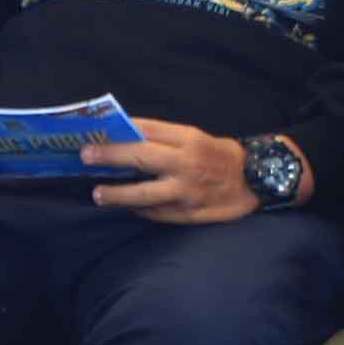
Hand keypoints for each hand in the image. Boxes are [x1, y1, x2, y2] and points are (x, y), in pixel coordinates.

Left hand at [85, 119, 262, 224]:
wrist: (257, 181)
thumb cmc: (219, 155)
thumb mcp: (195, 137)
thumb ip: (163, 137)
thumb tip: (122, 135)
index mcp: (188, 139)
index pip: (146, 131)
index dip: (118, 133)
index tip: (93, 134)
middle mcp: (186, 163)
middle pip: (140, 158)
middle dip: (109, 156)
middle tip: (85, 156)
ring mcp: (186, 191)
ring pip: (144, 193)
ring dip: (116, 194)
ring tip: (97, 194)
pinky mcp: (188, 213)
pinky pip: (155, 213)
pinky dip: (138, 210)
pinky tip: (124, 207)